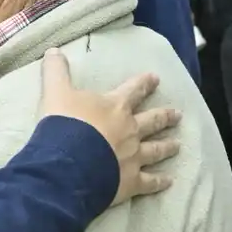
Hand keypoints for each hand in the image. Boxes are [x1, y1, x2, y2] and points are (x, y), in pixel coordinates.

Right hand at [36, 49, 178, 204]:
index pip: (133, 90)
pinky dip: (160, 182)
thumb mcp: (56, 92)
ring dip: (167, 147)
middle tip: (178, 114)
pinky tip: (169, 182)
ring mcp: (133, 157)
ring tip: (178, 145)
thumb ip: (56, 72)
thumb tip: (53, 50)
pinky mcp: (131, 181)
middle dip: (165, 116)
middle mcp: (130, 130)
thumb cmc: (64, 125)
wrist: (68, 163)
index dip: (144, 83)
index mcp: (115, 107)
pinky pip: (150, 182)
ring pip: (155, 150)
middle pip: (152, 120)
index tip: (156, 78)